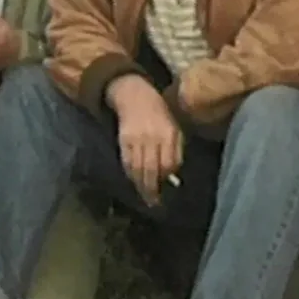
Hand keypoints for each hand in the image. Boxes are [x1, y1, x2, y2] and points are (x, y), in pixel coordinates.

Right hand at [107, 75, 182, 205]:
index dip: (167, 177)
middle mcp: (152, 137)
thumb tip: (173, 175)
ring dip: (141, 186)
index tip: (168, 188)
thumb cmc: (160, 113)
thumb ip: (176, 150)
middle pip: (151, 169)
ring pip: (137, 169)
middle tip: (155, 203)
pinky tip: (135, 183)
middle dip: (153, 188)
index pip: (168, 162)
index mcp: (168, 133)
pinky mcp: (123, 140)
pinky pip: (126, 162)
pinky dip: (130, 175)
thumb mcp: (175, 127)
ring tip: (145, 198)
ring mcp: (135, 139)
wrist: (134, 96)